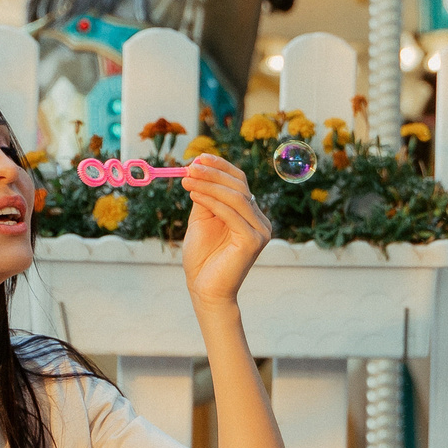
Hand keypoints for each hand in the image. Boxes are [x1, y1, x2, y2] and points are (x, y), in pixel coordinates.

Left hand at [179, 152, 270, 309]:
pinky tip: (194, 194)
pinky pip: (232, 214)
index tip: (198, 158)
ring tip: (187, 180)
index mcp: (250, 214)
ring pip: (236, 197)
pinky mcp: (254, 241)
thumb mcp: (202, 219)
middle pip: (239, 187)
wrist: (205, 290)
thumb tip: (198, 168)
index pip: (239, 182)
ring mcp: (260, 231)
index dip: (220, 167)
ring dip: (209, 185)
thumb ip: (205, 197)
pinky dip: (212, 201)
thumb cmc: (203, 258)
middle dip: (212, 174)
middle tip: (189, 167)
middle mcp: (260, 221)